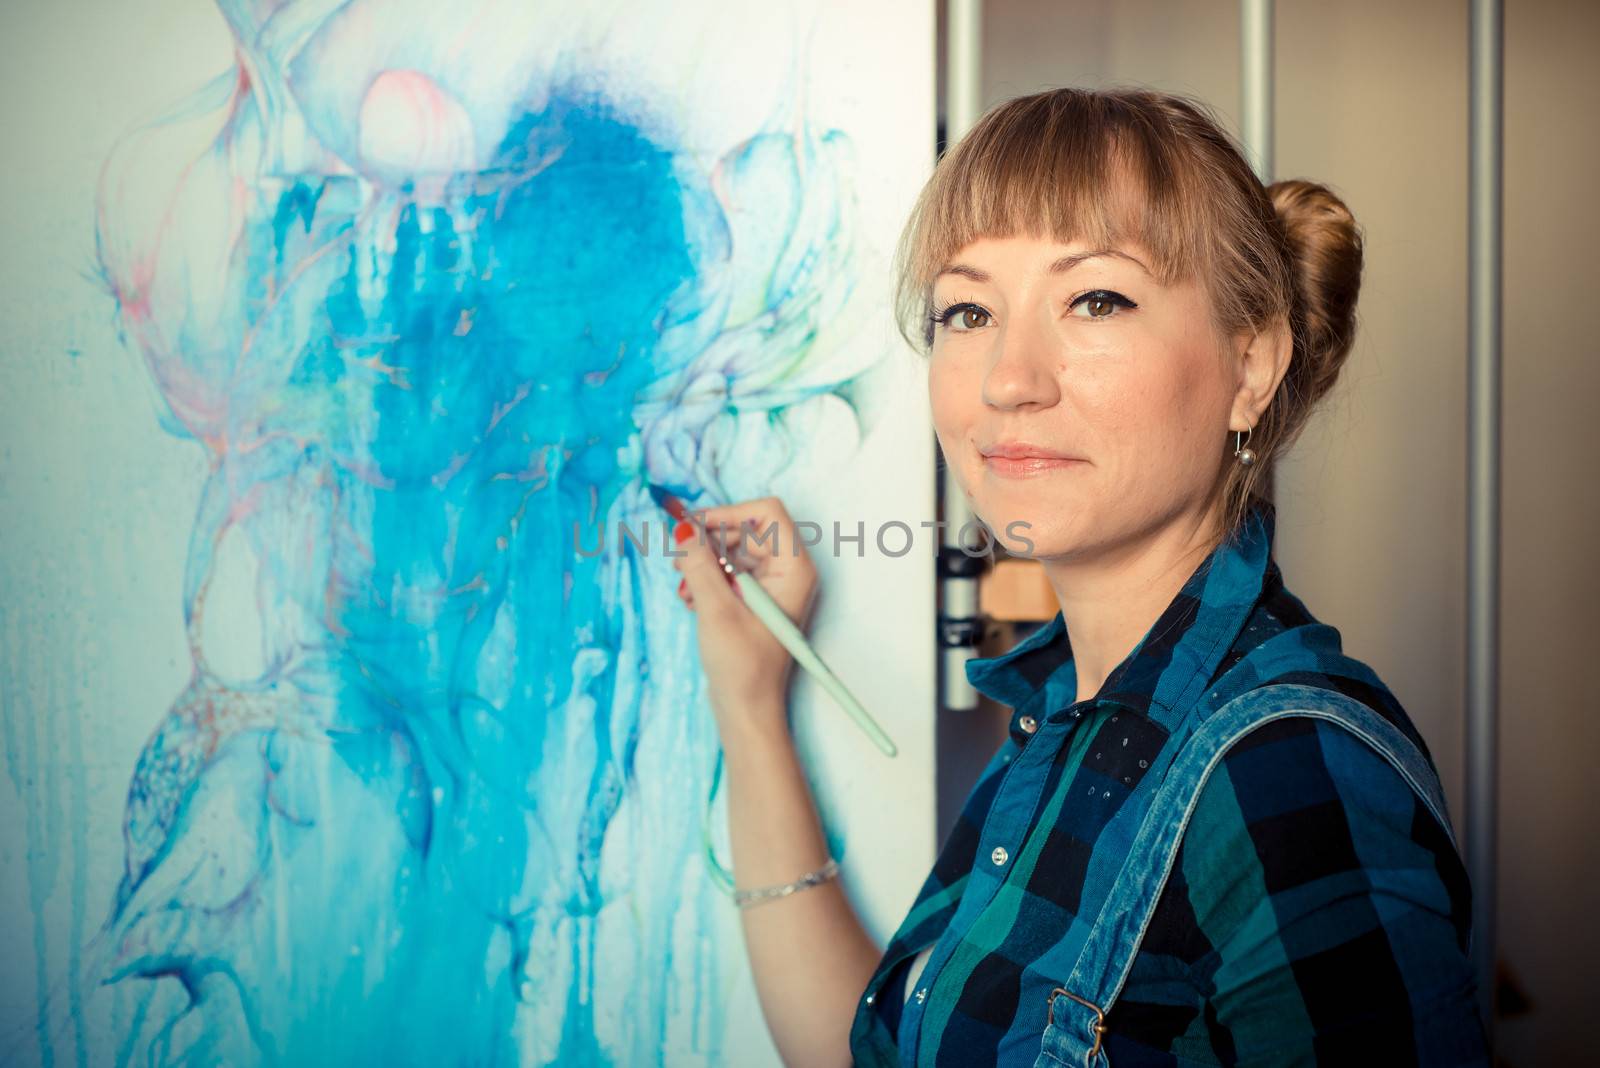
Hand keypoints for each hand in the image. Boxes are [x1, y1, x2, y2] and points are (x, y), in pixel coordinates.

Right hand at [670, 496, 819, 733]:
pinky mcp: (756, 599)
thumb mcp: (715, 609)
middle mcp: (789, 571)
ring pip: (733, 550)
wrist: (748, 711)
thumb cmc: (743, 667)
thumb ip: (698, 564)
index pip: (766, 513)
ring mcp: (773, 585)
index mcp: (794, 569)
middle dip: (710, 543)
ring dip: (704, 564)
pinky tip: (690, 600)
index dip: (727, 514)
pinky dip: (707, 579)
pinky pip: (730, 571)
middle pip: (746, 529)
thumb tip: (683, 528)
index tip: (693, 529)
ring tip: (684, 589)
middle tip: (680, 562)